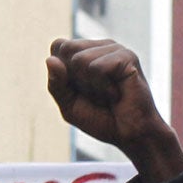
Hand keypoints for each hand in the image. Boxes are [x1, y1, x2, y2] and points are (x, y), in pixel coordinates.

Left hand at [46, 39, 182, 181]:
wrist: (132, 136)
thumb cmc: (103, 120)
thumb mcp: (69, 105)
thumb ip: (56, 84)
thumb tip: (50, 59)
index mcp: (86, 52)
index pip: (58, 46)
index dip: (63, 74)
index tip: (83, 91)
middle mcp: (101, 46)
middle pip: (66, 49)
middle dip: (75, 79)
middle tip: (97, 94)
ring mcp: (116, 50)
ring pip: (80, 59)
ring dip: (91, 86)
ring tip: (109, 95)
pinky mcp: (127, 57)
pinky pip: (97, 67)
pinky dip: (103, 87)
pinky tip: (118, 93)